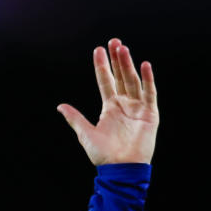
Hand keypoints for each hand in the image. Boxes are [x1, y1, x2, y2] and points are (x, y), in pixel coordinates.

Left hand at [58, 38, 158, 164]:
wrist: (121, 168)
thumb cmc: (103, 155)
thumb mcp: (85, 134)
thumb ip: (75, 118)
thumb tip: (60, 106)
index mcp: (109, 108)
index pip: (105, 81)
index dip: (102, 66)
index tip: (98, 49)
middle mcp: (124, 104)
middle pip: (121, 76)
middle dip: (117, 59)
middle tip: (114, 41)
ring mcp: (138, 108)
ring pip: (133, 81)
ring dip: (128, 65)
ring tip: (123, 48)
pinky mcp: (150, 114)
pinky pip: (150, 93)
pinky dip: (148, 79)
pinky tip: (144, 65)